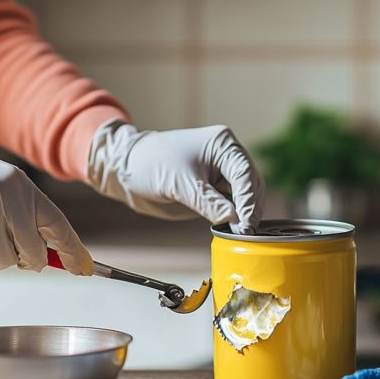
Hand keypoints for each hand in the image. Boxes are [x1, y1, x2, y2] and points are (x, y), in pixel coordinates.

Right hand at [0, 118, 92, 274]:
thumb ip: (24, 215)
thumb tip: (51, 254)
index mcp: (22, 186)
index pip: (58, 225)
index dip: (73, 251)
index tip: (84, 270)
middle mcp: (6, 196)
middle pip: (32, 253)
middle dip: (22, 259)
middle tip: (1, 244)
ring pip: (2, 261)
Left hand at [87, 122, 263, 233]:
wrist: (128, 172)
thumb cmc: (151, 164)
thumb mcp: (180, 184)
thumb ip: (209, 203)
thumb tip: (234, 220)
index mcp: (222, 145)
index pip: (245, 173)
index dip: (249, 199)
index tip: (247, 222)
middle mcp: (227, 158)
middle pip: (250, 185)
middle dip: (249, 209)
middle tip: (245, 232)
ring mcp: (221, 175)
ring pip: (243, 198)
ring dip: (243, 215)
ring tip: (238, 233)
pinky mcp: (214, 191)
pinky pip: (230, 207)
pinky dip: (232, 218)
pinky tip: (231, 229)